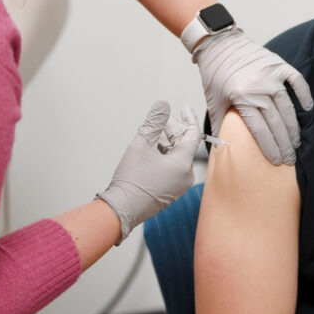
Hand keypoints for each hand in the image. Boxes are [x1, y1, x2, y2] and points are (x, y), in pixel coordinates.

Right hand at [97, 101, 199, 242]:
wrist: (121, 209)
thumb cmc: (132, 179)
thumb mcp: (142, 144)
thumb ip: (154, 122)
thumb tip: (163, 104)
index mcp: (183, 165)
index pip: (192, 136)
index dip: (188, 119)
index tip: (183, 108)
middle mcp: (185, 176)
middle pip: (184, 147)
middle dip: (174, 131)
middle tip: (164, 119)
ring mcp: (178, 186)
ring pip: (177, 158)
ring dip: (167, 143)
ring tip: (155, 133)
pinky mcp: (169, 192)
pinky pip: (172, 169)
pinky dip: (165, 156)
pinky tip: (153, 150)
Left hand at [192, 28, 313, 165]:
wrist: (219, 44)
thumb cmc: (215, 74)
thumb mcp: (214, 102)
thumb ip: (220, 126)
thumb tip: (221, 150)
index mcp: (241, 98)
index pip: (260, 130)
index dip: (269, 148)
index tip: (276, 161)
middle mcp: (258, 88)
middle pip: (276, 123)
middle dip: (284, 144)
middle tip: (290, 159)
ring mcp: (271, 76)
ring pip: (287, 107)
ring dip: (293, 127)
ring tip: (296, 142)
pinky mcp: (278, 65)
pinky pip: (297, 81)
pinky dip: (304, 94)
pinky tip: (308, 108)